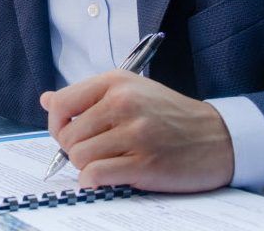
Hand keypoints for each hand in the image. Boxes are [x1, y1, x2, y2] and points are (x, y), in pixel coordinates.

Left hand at [40, 70, 232, 191]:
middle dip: (73, 149)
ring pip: (79, 157)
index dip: (57, 124)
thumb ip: (87, 96)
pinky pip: (96, 175)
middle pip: (68, 135)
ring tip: (105, 163)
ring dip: (86, 166)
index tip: (68, 133)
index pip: (61, 103)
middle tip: (92, 152)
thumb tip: (46, 99)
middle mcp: (123, 103)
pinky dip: (93, 181)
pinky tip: (106, 177)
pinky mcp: (145, 163)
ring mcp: (134, 133)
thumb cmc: (171, 114)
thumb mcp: (131, 90)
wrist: (218, 137)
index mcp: (116, 82)